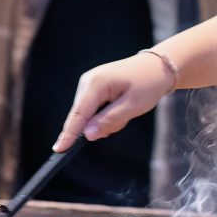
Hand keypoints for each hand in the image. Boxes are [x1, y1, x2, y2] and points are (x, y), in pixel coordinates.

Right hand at [54, 51, 173, 153]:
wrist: (158, 67)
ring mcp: (90, 84)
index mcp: (95, 83)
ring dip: (108, 120)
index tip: (58, 150)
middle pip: (84, 117)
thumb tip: (87, 135)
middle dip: (102, 125)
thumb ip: (108, 121)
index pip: (78, 114)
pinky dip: (108, 115)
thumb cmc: (148, 83)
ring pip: (90, 116)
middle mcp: (87, 82)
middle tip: (125, 117)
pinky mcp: (94, 89)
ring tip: (126, 109)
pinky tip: (121, 107)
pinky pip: (95, 111)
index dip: (68, 134)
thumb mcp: (132, 106)